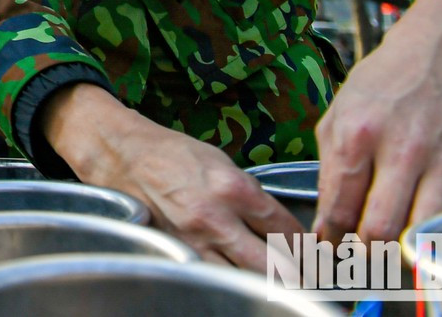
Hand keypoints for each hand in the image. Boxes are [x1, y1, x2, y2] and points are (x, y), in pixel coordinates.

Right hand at [42, 82, 302, 270]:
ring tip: (285, 286)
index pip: (287, 231)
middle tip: (315, 283)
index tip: (318, 257)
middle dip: (299, 276)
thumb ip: (252, 196)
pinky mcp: (177, 251)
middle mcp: (217, 218)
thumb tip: (280, 226)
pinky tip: (242, 281)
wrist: (123, 155)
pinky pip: (213, 275)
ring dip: (268, 283)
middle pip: (274, 264)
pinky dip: (232, 281)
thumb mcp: (222, 163)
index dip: (308, 248)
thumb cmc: (173, 154)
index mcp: (235, 188)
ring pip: (245, 278)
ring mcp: (194, 240)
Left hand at [312, 0, 441, 243]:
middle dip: (365, 250)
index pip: (340, 206)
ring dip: (402, 249)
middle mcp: (402, 149)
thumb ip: (330, 168)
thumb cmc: (380, 86)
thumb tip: (329, 220)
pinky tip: (423, 229)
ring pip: (422, 232)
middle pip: (381, 228)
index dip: (331, 235)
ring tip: (389, 244)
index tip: (329, 243)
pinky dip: (441, 235)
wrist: (437, 56)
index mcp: (358, 134)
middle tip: (360, 250)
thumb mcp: (337, 115)